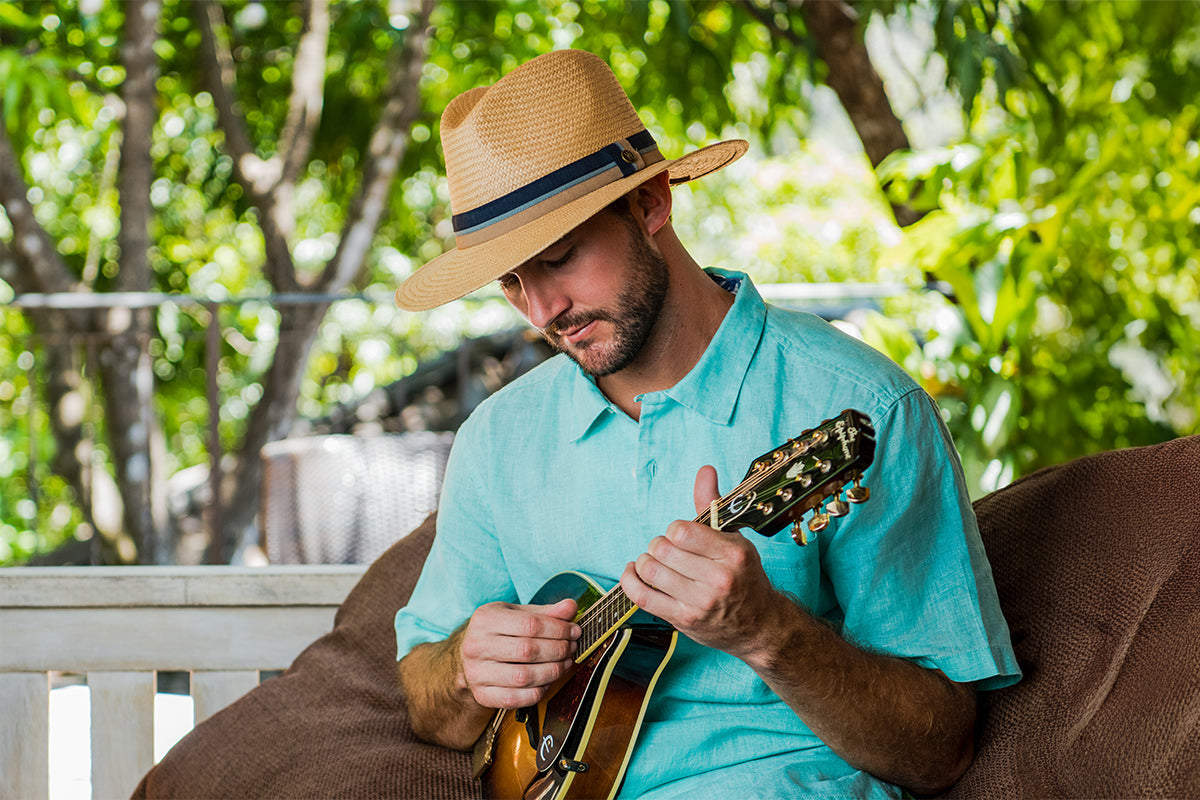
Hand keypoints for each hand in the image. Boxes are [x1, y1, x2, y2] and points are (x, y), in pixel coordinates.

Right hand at [459, 597, 579, 709]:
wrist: (468, 656)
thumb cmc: (497, 632)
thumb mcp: (517, 614)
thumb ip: (545, 612)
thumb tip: (571, 607)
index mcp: (485, 619)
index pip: (530, 625)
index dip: (559, 629)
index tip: (574, 631)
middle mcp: (477, 645)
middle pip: (528, 651)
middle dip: (558, 650)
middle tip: (571, 647)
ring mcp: (477, 672)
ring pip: (524, 677)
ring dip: (553, 671)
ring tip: (564, 663)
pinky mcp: (482, 695)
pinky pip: (517, 698)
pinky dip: (539, 691)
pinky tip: (547, 680)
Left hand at [620, 465, 784, 659]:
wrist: (760, 626)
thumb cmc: (745, 577)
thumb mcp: (735, 538)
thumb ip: (713, 505)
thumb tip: (705, 471)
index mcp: (733, 553)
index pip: (681, 531)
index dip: (674, 530)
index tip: (679, 536)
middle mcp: (719, 578)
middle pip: (662, 549)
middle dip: (658, 545)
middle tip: (666, 550)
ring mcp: (700, 602)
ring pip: (650, 571)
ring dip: (645, 562)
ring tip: (654, 563)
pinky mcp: (684, 620)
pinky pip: (642, 597)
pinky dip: (630, 581)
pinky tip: (633, 573)